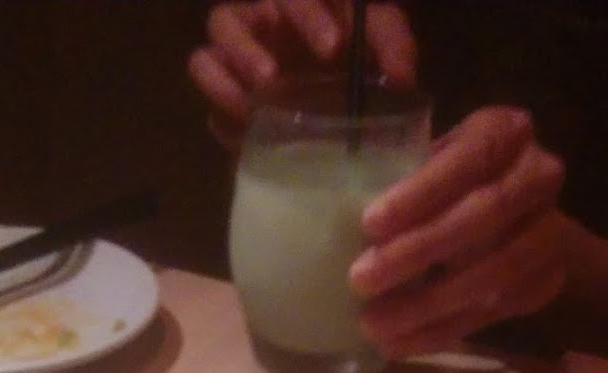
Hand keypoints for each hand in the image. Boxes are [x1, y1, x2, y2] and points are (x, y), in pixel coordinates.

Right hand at [188, 0, 417, 147]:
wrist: (339, 110)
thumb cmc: (355, 62)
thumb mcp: (380, 44)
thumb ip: (393, 45)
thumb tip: (402, 77)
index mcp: (295, 6)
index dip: (307, 15)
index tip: (332, 48)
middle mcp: (257, 27)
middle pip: (226, 18)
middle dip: (248, 49)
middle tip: (273, 79)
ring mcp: (233, 62)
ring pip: (205, 54)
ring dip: (224, 80)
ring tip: (253, 103)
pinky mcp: (223, 97)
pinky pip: (207, 102)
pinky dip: (219, 106)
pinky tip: (244, 126)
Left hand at [350, 107, 567, 352]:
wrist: (517, 220)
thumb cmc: (451, 184)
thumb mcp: (429, 162)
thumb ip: (401, 177)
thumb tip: (335, 215)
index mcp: (505, 133)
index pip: (468, 158)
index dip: (421, 193)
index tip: (370, 223)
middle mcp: (539, 176)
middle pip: (482, 216)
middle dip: (417, 252)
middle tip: (360, 280)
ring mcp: (550, 233)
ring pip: (491, 275)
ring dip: (426, 305)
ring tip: (373, 324)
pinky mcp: (545, 282)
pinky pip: (491, 315)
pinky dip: (439, 332)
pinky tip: (398, 344)